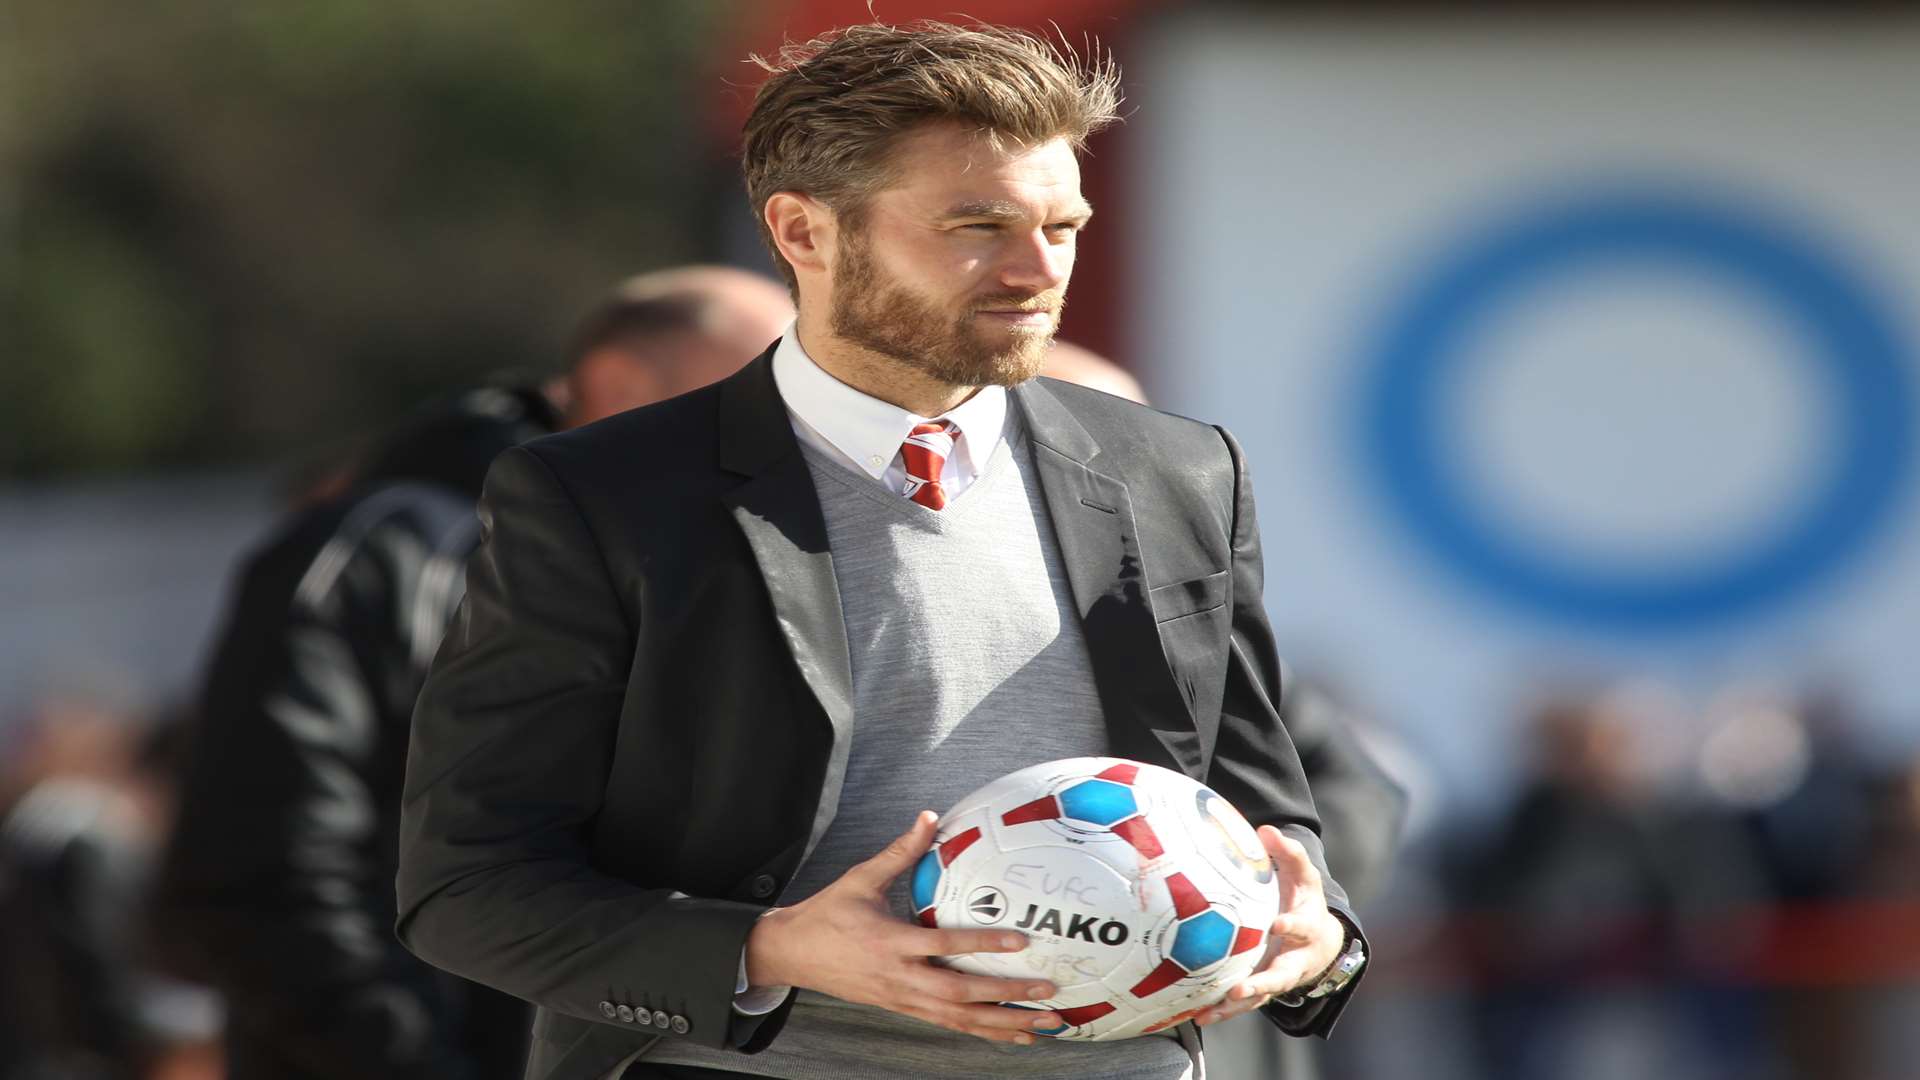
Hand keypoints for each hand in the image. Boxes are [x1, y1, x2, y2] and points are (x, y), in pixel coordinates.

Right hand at [745, 811, 1063, 1043]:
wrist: (792, 954)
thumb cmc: (827, 914)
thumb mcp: (861, 878)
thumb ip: (900, 850)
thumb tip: (929, 817)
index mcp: (889, 941)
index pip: (943, 945)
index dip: (982, 944)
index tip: (1020, 941)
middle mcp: (899, 977)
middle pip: (959, 993)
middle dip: (1006, 996)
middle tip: (1048, 991)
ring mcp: (901, 998)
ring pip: (958, 1017)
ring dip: (1002, 1023)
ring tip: (1044, 1023)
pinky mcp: (902, 1008)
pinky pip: (948, 1023)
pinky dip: (982, 1030)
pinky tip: (1011, 1033)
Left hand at [1194, 825, 1344, 1026]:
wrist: (1321, 941)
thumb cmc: (1305, 900)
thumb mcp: (1304, 875)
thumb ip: (1289, 852)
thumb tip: (1266, 829)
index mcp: (1306, 928)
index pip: (1300, 926)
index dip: (1291, 926)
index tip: (1277, 924)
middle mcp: (1294, 959)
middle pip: (1281, 976)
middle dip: (1263, 983)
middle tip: (1242, 988)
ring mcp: (1279, 978)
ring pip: (1260, 997)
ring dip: (1237, 1005)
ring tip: (1212, 1011)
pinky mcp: (1264, 990)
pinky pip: (1244, 1005)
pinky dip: (1224, 1011)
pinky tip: (1198, 1016)